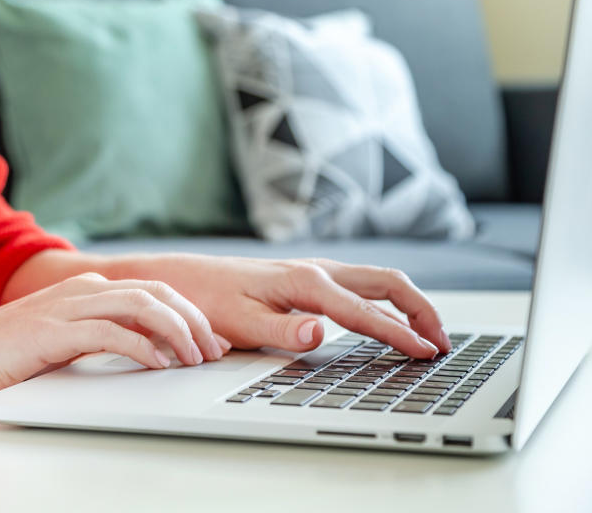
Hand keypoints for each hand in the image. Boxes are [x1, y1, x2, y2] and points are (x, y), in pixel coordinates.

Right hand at [0, 273, 231, 399]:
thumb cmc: (14, 351)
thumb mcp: (70, 336)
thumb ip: (107, 333)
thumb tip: (152, 349)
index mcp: (91, 287)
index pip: (155, 291)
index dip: (191, 314)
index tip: (213, 340)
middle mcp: (86, 289)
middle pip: (158, 293)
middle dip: (194, 321)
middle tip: (214, 350)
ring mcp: (71, 306)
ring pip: (143, 307)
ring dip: (177, 332)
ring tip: (194, 358)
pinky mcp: (57, 330)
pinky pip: (113, 333)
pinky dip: (143, 347)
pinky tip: (158, 364)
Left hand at [106, 255, 450, 358]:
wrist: (181, 277)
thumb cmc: (207, 300)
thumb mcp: (240, 321)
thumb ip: (282, 330)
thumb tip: (321, 333)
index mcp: (305, 283)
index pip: (365, 312)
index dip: (399, 334)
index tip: (426, 354)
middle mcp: (316, 270)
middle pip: (386, 282)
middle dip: (421, 309)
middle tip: (442, 341)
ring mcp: (314, 270)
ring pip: (377, 279)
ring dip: (408, 302)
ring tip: (427, 331)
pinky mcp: (307, 276)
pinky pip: (361, 283)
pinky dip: (387, 298)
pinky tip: (387, 316)